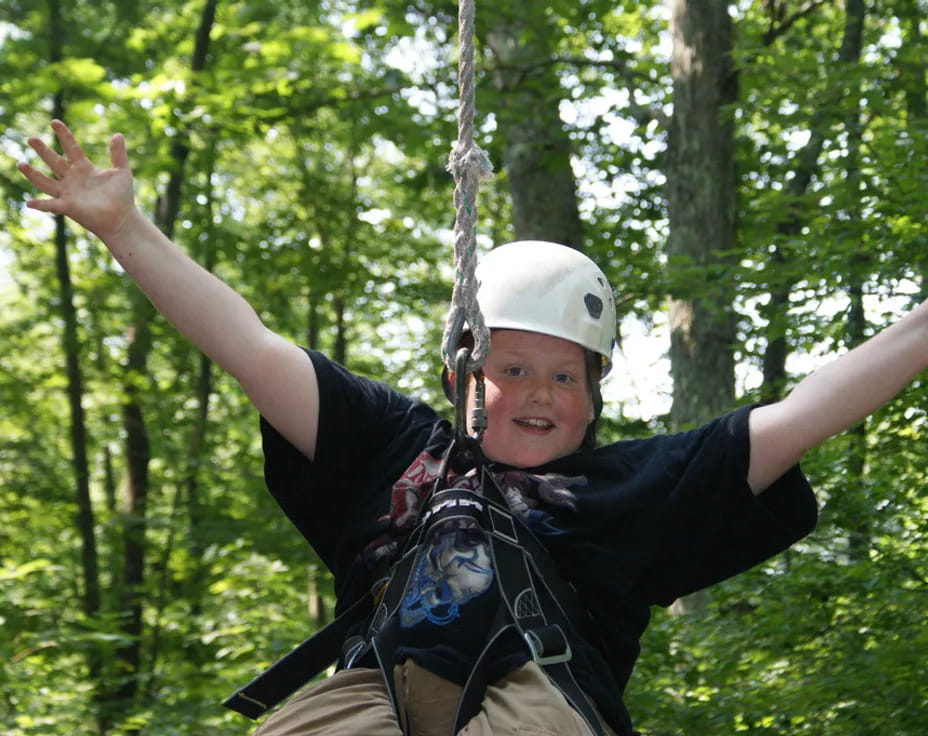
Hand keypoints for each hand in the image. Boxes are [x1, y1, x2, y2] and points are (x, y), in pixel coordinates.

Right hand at [18, 119, 136, 241]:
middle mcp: (72, 179)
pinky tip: (29, 203)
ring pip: (45, 182)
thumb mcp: (122, 172)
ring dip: (33, 175)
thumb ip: (118, 154)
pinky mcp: (68, 207)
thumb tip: (118, 134)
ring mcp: (68, 193)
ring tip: (21, 164)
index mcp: (84, 168)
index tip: (54, 121)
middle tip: (31, 139)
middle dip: (43, 150)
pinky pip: (50, 205)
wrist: (122, 219)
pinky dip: (40, 205)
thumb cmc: (122, 196)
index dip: (64, 135)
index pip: (71, 148)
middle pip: (54, 162)